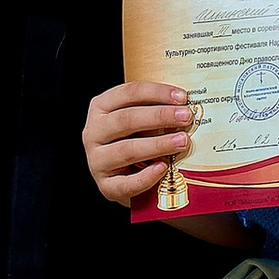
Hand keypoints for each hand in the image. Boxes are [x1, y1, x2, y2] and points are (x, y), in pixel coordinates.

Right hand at [84, 81, 193, 207]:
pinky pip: (127, 183)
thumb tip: (184, 106)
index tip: (182, 97)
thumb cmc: (134, 141)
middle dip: (159, 116)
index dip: (156, 93)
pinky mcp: (106, 186)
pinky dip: (147, 176)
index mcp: (100, 108)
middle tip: (185, 117)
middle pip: (126, 119)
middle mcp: (93, 132)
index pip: (128, 93)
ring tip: (182, 141)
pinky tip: (164, 168)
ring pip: (127, 150)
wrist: (122, 177)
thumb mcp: (138, 121)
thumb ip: (154, 111)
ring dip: (158, 144)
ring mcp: (97, 160)